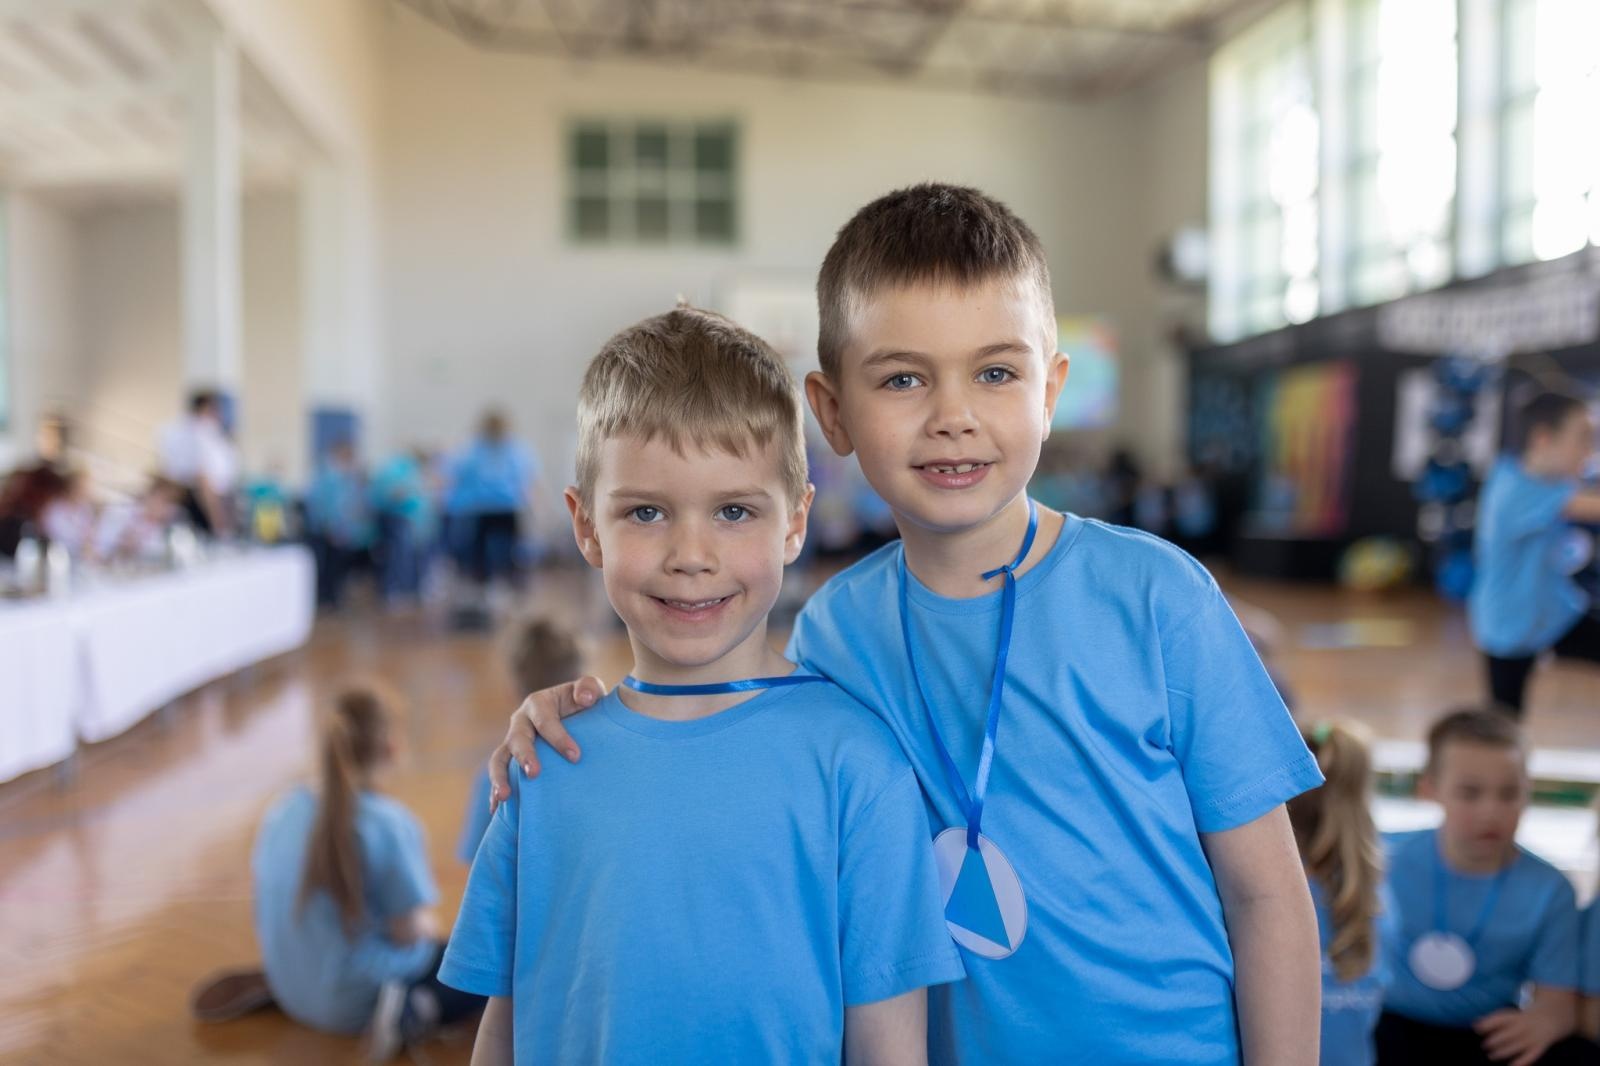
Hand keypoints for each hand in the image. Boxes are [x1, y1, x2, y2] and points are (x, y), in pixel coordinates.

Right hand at [486, 676, 608, 812]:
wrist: (576, 718)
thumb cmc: (584, 705)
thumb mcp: (589, 691)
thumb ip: (588, 688)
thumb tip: (585, 698)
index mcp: (538, 704)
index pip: (545, 719)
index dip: (558, 737)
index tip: (575, 757)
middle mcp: (521, 723)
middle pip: (517, 739)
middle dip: (525, 756)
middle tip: (534, 774)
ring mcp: (512, 743)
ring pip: (500, 759)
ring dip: (500, 778)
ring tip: (505, 797)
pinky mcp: (510, 763)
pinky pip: (499, 777)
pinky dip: (495, 793)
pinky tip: (496, 809)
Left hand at [1476, 1007, 1562, 1065]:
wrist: (1549, 1019)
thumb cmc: (1521, 1019)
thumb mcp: (1509, 1015)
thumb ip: (1493, 1020)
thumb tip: (1474, 1024)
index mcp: (1515, 1017)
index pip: (1500, 1019)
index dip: (1488, 1024)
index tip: (1477, 1028)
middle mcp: (1524, 1026)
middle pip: (1509, 1033)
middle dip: (1496, 1040)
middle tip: (1484, 1045)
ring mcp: (1532, 1037)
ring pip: (1517, 1045)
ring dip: (1504, 1051)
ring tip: (1491, 1056)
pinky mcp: (1539, 1047)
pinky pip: (1530, 1055)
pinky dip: (1521, 1061)